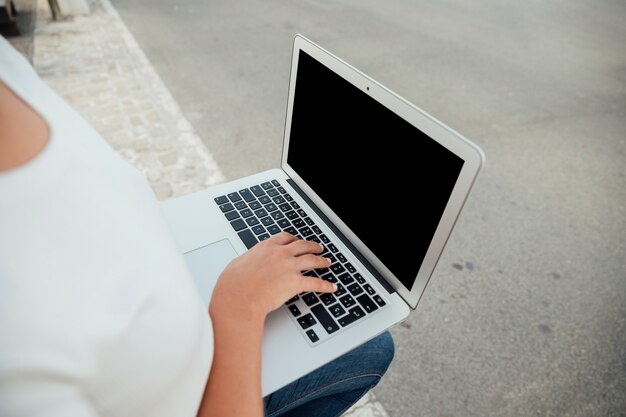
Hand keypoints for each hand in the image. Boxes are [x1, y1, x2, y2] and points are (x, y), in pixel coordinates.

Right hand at [209, 232, 336, 322]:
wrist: (238, 298)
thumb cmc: (233, 286)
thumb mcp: (236, 265)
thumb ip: (247, 261)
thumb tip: (246, 265)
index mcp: (265, 247)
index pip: (284, 238)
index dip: (294, 239)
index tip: (298, 240)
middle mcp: (279, 254)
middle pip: (302, 245)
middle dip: (312, 246)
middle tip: (318, 248)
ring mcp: (289, 267)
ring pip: (312, 260)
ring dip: (322, 261)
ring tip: (328, 263)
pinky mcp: (295, 282)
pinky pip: (315, 283)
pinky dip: (325, 285)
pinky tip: (331, 287)